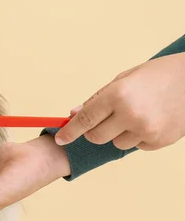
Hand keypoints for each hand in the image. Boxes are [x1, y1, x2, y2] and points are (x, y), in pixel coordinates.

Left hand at [55, 52, 184, 150]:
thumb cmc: (159, 74)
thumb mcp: (125, 78)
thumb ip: (98, 98)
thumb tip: (74, 114)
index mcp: (118, 95)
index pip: (84, 120)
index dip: (69, 132)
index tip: (60, 139)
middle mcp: (130, 115)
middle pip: (95, 136)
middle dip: (93, 131)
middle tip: (104, 119)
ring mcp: (145, 130)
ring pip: (115, 143)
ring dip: (118, 133)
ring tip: (137, 114)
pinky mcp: (158, 141)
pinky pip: (136, 145)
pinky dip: (138, 136)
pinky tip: (152, 119)